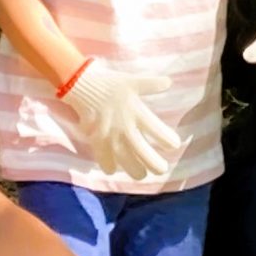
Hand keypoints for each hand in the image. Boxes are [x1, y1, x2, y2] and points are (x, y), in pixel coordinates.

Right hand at [59, 59, 176, 180]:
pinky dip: (109, 166)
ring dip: (135, 170)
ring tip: (141, 174)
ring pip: (125, 160)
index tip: (174, 145)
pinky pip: (103, 159)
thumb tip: (168, 82)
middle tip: (162, 169)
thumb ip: (151, 84)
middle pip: (143, 152)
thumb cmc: (109, 84)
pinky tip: (113, 169)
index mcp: (137, 112)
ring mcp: (110, 136)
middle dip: (155, 164)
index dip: (168, 140)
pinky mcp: (96, 140)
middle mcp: (125, 127)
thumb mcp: (132, 81)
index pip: (158, 131)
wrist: (81, 85)